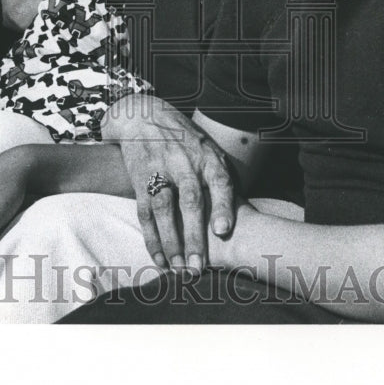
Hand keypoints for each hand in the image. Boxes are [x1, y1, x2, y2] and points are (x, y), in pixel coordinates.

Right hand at [103, 95, 234, 275]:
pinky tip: (158, 257)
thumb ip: (220, 174)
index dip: (223, 206)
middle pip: (191, 201)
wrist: (144, 115)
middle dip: (195, 236)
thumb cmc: (184, 139)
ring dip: (171, 242)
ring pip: (164, 209)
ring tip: (178, 268)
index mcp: (207, 156)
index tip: (223, 231)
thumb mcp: (207, 147)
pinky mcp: (140, 178)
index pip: (219, 181)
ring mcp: (160, 170)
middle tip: (199, 267)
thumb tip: (243, 209)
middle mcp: (184, 162)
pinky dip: (151, 237)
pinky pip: (145, 212)